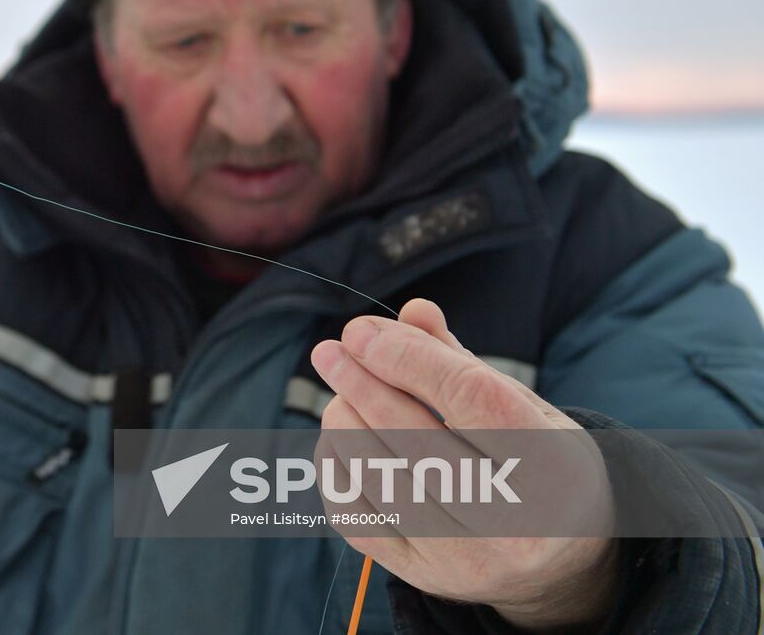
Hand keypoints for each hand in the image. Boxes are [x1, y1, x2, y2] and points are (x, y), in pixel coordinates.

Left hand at [310, 299, 619, 631]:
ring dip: (345, 425)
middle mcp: (515, 520)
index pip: (470, 397)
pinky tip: (338, 440)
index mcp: (552, 464)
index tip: (360, 331)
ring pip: (380, 479)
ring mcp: (468, 558)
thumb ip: (460, 361)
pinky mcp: (427, 579)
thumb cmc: (533, 460)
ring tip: (338, 395)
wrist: (559, 562)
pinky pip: (358, 519)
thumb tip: (410, 311)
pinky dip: (336, 471)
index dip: (409, 358)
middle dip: (361, 386)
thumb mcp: (521, 405)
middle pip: (416, 438)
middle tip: (328, 351)